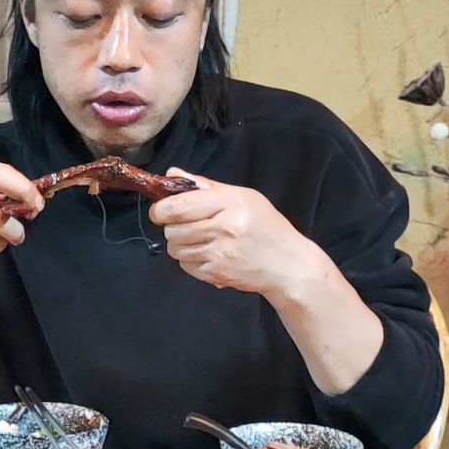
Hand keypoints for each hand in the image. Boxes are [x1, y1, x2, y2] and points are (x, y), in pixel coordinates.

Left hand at [148, 168, 316, 296]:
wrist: (288, 264)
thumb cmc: (266, 226)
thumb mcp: (243, 197)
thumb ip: (205, 186)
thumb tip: (171, 174)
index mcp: (230, 203)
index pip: (179, 206)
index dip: (161, 209)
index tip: (160, 210)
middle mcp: (224, 229)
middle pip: (172, 229)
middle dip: (172, 227)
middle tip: (185, 225)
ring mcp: (220, 254)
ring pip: (175, 249)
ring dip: (180, 244)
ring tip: (199, 239)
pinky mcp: (217, 274)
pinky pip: (186, 266)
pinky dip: (190, 260)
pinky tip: (208, 254)